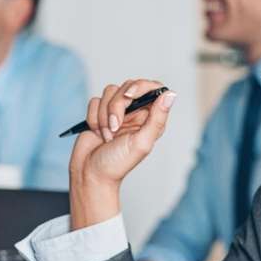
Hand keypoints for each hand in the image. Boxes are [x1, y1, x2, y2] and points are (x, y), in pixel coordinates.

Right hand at [68, 79, 174, 229]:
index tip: (129, 96)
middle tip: (115, 128)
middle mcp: (134, 112)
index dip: (140, 86)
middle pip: (127, 87)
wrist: (90, 173)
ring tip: (107, 136)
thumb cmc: (117, 164)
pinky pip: (95, 101)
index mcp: (150, 118)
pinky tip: (97, 133)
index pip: (152, 88)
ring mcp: (116, 112)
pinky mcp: (99, 113)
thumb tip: (170, 94)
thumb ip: (157, 118)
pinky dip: (93, 117)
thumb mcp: (141, 143)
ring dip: (104, 116)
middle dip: (116, 106)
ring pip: (109, 92)